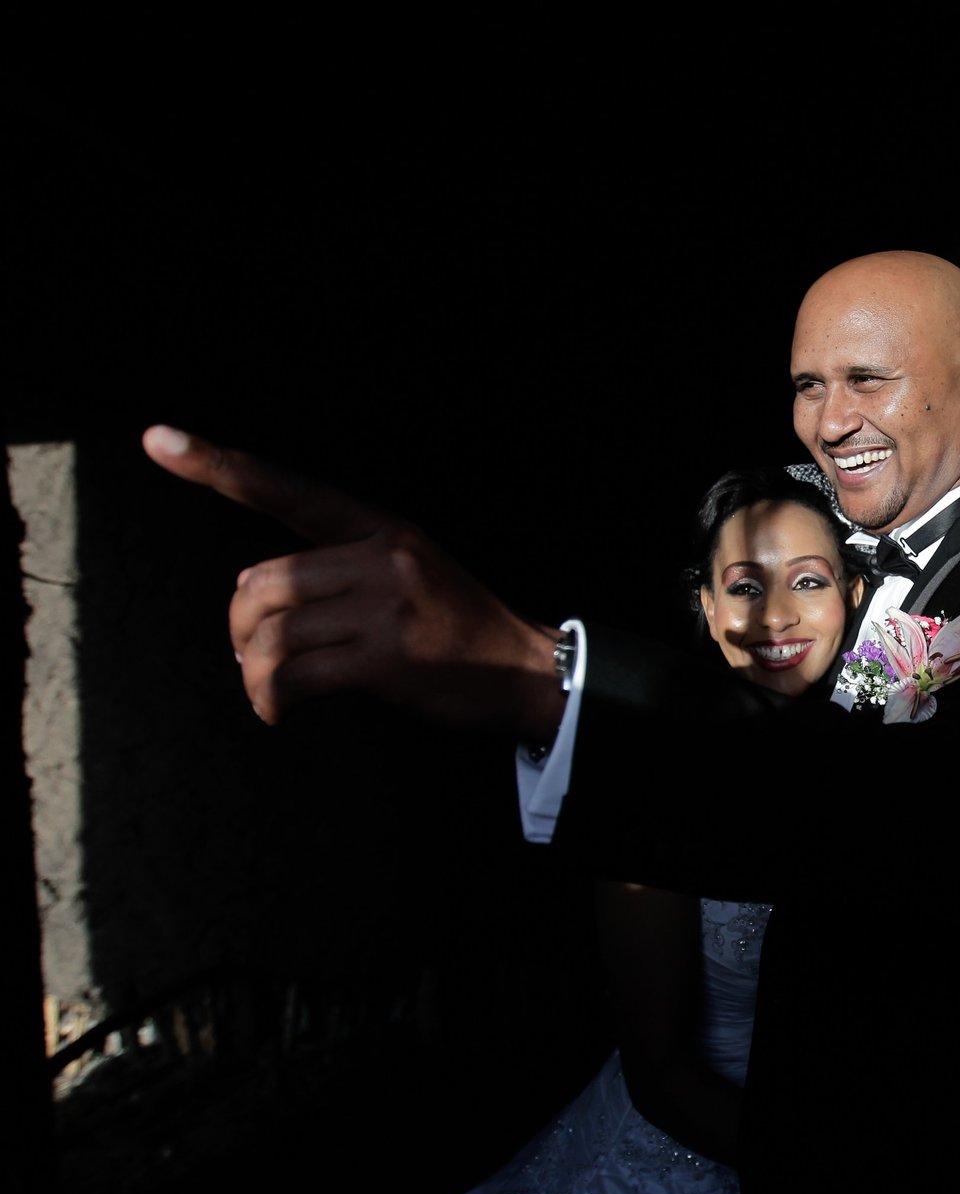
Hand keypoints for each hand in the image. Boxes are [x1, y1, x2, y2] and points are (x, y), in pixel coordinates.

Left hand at [143, 425, 565, 740]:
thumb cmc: (456, 628)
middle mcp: (382, 557)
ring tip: (265, 693)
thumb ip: (341, 568)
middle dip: (240, 628)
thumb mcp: (410, 571)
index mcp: (382, 529)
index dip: (219, 466)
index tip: (158, 439)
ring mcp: (386, 607)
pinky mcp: (386, 658)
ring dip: (253, 673)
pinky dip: (272, 700)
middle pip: (262, 582)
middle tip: (249, 657)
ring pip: (272, 633)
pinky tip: (279, 711)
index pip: (289, 491)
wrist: (525, 671)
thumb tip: (251, 595)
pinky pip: (294, 675)